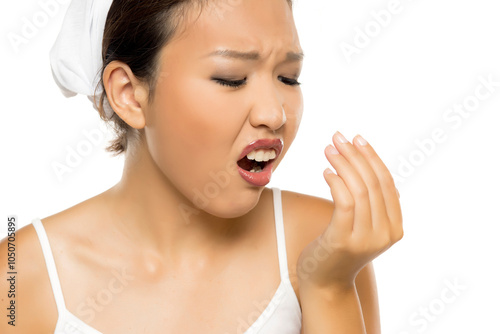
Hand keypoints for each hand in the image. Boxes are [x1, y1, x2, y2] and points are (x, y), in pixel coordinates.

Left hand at [297, 131, 402, 289]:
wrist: (326, 282)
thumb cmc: (341, 248)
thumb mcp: (364, 226)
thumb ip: (373, 204)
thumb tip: (372, 168)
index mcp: (395, 227)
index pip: (387, 183)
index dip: (372, 157)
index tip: (357, 139)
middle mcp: (385, 233)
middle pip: (373, 183)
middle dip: (355, 155)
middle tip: (338, 138)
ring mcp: (366, 239)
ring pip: (359, 190)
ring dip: (342, 164)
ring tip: (329, 150)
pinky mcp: (343, 240)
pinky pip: (344, 202)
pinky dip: (336, 182)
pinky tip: (326, 172)